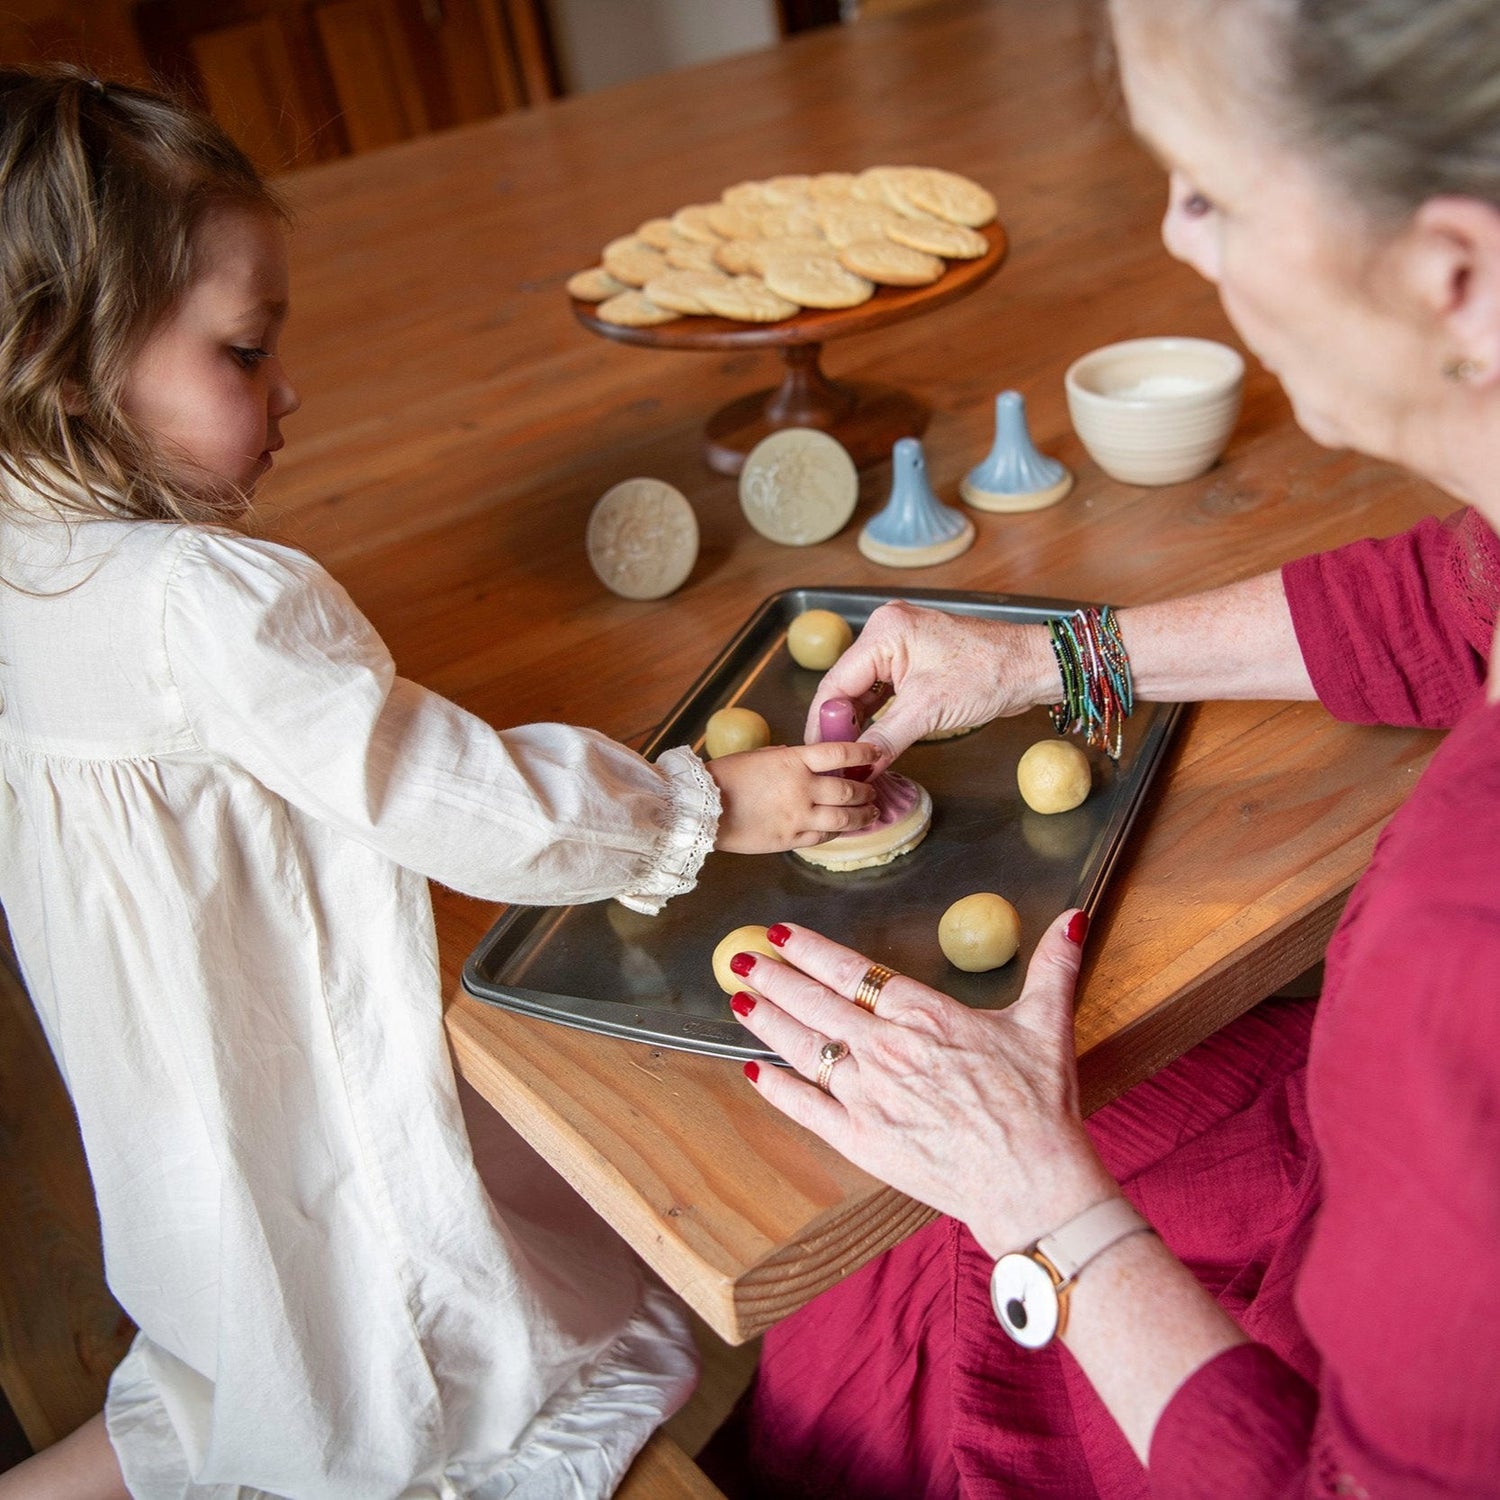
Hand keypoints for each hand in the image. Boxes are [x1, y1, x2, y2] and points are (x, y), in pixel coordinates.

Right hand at [708, 740, 878, 853]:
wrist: (702, 809)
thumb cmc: (725, 778)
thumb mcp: (761, 757)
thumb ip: (789, 760)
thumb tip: (809, 763)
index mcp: (793, 761)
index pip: (840, 753)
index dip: (863, 752)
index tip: (875, 753)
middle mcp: (802, 789)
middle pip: (849, 790)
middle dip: (866, 791)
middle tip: (872, 791)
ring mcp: (798, 817)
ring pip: (845, 818)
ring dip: (862, 815)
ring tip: (870, 813)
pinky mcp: (791, 840)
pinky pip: (824, 837)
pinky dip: (838, 832)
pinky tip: (842, 829)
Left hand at [728, 913, 1118, 1256]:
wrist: (1033, 1184)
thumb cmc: (1040, 1105)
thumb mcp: (1047, 1024)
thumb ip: (1053, 966)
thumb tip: (1074, 916)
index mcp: (925, 1015)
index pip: (853, 972)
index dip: (811, 950)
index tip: (782, 934)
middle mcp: (887, 1050)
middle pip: (815, 1004)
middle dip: (774, 978)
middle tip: (742, 959)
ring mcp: (868, 1097)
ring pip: (804, 1049)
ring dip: (766, 1022)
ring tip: (739, 999)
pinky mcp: (862, 1141)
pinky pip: (807, 1109)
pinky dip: (777, 1089)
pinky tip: (754, 1072)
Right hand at [805, 603, 1057, 774]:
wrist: (1034, 667)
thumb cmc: (991, 674)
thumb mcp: (929, 710)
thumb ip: (885, 739)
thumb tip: (857, 768)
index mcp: (884, 631)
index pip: (836, 682)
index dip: (824, 721)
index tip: (817, 754)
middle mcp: (887, 632)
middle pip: (847, 685)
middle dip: (840, 724)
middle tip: (833, 760)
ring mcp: (902, 646)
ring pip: (864, 691)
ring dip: (858, 723)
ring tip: (849, 755)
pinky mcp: (916, 661)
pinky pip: (885, 691)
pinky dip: (878, 716)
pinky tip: (871, 740)